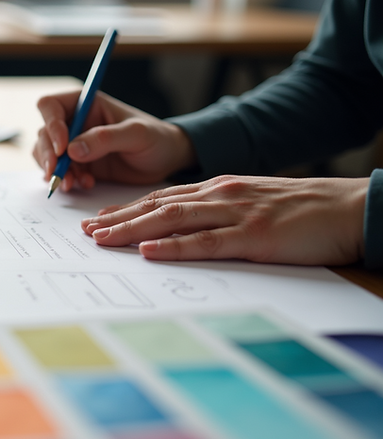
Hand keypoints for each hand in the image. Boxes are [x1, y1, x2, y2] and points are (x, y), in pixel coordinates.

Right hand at [34, 90, 195, 191]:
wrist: (167, 160)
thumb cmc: (157, 139)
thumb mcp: (136, 134)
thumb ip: (105, 139)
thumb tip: (72, 149)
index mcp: (87, 104)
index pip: (51, 106)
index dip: (51, 125)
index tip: (62, 148)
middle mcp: (76, 122)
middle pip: (44, 133)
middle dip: (48, 155)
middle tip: (58, 174)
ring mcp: (75, 144)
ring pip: (46, 154)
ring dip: (55, 171)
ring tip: (73, 183)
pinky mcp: (79, 164)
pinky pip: (59, 171)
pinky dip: (66, 180)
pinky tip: (85, 184)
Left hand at [81, 175, 368, 264]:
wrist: (350, 208)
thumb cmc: (302, 211)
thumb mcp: (252, 204)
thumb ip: (218, 213)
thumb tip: (183, 231)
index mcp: (218, 188)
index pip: (162, 197)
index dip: (127, 209)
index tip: (99, 220)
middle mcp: (220, 195)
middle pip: (157, 205)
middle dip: (119, 219)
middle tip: (87, 232)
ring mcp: (236, 214)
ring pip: (172, 219)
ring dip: (133, 230)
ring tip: (103, 240)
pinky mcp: (254, 236)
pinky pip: (206, 242)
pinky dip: (175, 246)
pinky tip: (150, 250)